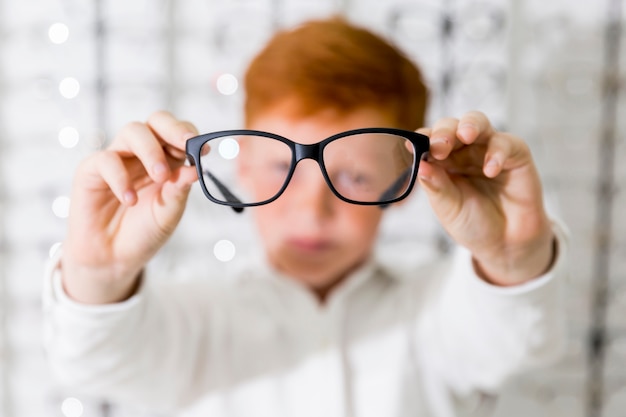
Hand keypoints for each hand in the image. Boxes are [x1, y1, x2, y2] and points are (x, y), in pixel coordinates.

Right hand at [61, 111, 198, 302]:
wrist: (113, 258)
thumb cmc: (144, 232)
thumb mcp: (169, 213)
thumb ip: (179, 190)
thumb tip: (196, 169)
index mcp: (166, 160)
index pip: (179, 133)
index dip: (191, 136)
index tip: (204, 149)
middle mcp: (142, 154)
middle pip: (156, 121)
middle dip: (173, 129)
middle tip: (185, 145)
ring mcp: (117, 159)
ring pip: (132, 131)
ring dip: (150, 150)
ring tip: (160, 177)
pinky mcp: (91, 170)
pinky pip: (106, 160)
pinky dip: (121, 178)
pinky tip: (129, 200)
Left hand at [417, 111, 554, 285]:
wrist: (505, 243)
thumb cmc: (474, 223)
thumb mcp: (449, 208)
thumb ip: (436, 186)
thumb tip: (419, 165)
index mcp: (443, 162)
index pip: (429, 141)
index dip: (423, 139)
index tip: (413, 146)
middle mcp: (464, 151)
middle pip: (451, 126)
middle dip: (444, 131)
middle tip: (440, 146)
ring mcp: (488, 150)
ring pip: (477, 122)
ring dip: (470, 125)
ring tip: (465, 135)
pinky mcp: (515, 155)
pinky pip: (505, 143)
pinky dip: (496, 153)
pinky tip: (490, 170)